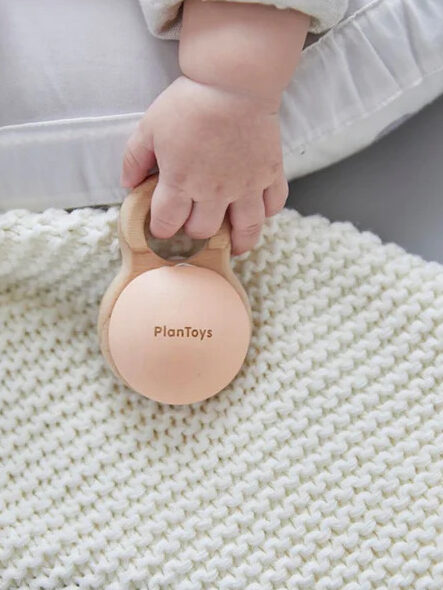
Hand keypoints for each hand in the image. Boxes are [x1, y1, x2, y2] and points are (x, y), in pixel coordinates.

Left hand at [121, 75, 287, 254]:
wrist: (233, 82)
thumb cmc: (189, 102)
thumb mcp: (148, 127)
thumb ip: (134, 159)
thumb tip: (128, 185)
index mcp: (181, 182)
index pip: (167, 224)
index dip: (161, 230)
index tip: (163, 227)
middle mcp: (214, 192)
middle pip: (204, 231)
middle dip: (195, 232)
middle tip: (195, 225)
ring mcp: (246, 186)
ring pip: (246, 230)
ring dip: (239, 242)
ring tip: (235, 245)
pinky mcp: (270, 174)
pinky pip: (273, 205)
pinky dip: (267, 212)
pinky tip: (258, 211)